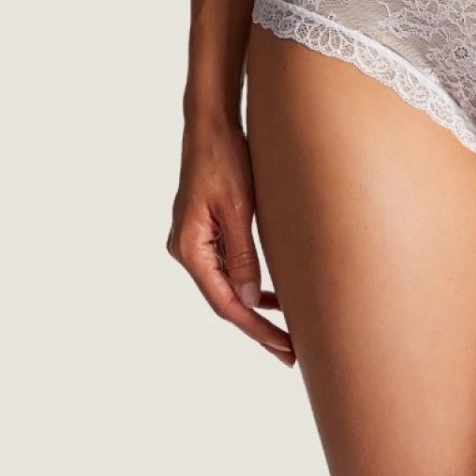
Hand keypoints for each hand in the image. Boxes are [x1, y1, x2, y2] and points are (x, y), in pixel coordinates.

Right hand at [167, 112, 294, 364]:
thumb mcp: (238, 208)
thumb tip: (252, 301)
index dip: (256, 328)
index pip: (226, 303)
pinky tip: (271, 293)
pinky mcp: (204, 231)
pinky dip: (248, 282)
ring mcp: (193, 241)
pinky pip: (227, 266)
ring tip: (287, 329)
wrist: (210, 124)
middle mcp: (186, 250)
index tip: (283, 348)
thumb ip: (244, 256)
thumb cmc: (224, 159)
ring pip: (226, 285)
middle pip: (224, 300)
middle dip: (257, 325)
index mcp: (189, 249)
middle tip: (289, 351)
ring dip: (254, 305)